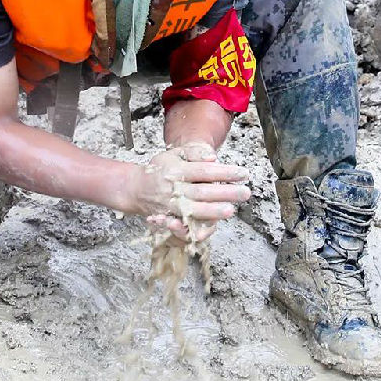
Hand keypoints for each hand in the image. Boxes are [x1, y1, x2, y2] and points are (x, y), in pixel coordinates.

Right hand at [126, 146, 249, 227]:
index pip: (204, 171)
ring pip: (194, 209)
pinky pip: (182, 224)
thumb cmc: (159, 169)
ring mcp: (170, 205)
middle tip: (245, 192)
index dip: (224, 173)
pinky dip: (196, 226)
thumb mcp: (173, 154)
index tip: (243, 173)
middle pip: (202, 191)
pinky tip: (212, 226)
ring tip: (231, 210)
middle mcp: (173, 188)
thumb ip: (193, 154)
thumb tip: (213, 158)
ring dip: (213, 211)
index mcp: (176, 169)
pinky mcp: (168, 218)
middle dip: (225, 193)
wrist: (135, 188)